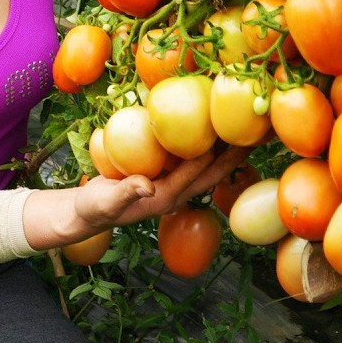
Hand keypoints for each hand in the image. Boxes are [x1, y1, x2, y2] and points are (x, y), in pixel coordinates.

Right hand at [73, 145, 250, 228]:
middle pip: (211, 172)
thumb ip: (126, 192)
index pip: (196, 172)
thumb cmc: (95, 208)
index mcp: (166, 197)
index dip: (215, 154)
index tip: (231, 133)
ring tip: (237, 129)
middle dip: (233, 156)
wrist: (86, 213)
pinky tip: (201, 130)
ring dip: (221, 150)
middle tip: (255, 136)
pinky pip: (185, 159)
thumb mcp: (107, 201)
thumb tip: (148, 185)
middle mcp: (174, 191)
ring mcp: (169, 184)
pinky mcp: (160, 176)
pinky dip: (198, 145)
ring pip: (202, 165)